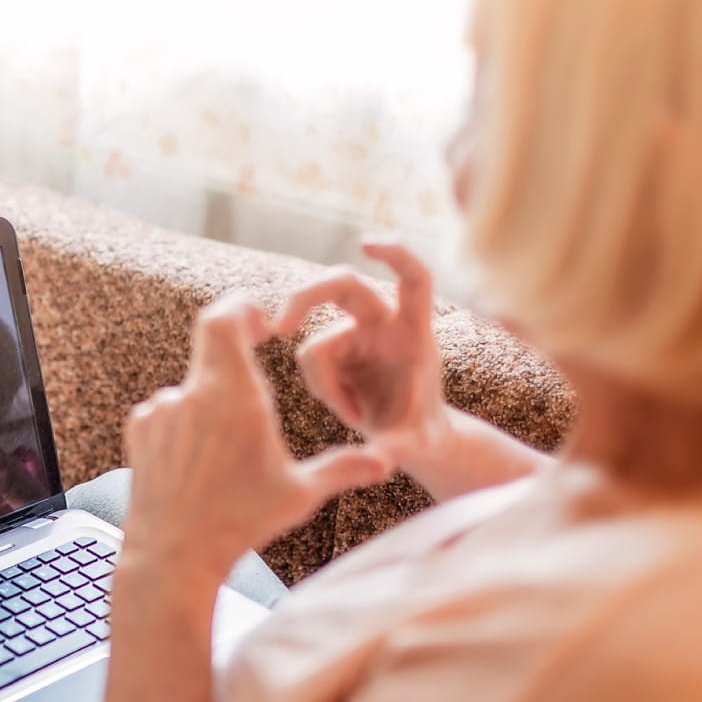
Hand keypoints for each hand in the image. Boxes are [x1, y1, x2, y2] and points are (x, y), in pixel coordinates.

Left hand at [123, 297, 390, 580]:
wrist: (172, 556)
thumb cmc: (240, 522)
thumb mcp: (299, 494)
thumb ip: (343, 469)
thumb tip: (385, 462)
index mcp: (233, 394)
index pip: (224, 317)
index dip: (242, 307)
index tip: (262, 323)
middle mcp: (191, 393)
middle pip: (209, 343)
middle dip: (236, 349)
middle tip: (254, 358)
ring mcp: (159, 412)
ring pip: (190, 387)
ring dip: (211, 400)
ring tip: (229, 445)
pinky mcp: (138, 433)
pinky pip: (165, 412)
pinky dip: (184, 424)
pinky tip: (198, 461)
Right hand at [275, 242, 448, 466]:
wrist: (413, 438)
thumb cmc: (423, 435)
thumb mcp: (417, 445)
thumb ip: (401, 447)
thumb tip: (383, 458)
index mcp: (414, 331)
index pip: (412, 278)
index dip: (395, 254)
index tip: (365, 243)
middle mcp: (384, 323)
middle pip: (340, 284)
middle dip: (305, 297)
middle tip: (278, 327)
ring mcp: (357, 334)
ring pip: (315, 344)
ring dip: (324, 385)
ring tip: (354, 417)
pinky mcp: (337, 349)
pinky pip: (310, 363)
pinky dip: (321, 391)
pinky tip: (345, 410)